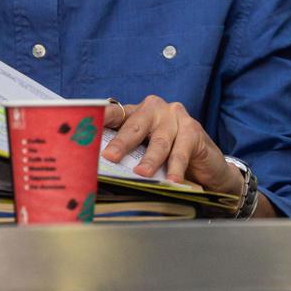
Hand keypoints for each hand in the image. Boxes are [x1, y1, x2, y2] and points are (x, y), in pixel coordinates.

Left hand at [103, 95, 241, 194]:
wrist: (205, 166)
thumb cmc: (166, 160)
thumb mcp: (142, 154)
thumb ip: (125, 157)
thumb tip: (97, 174)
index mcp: (136, 113)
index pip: (116, 113)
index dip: (102, 117)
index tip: (86, 123)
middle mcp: (155, 110)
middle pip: (135, 126)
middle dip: (122, 142)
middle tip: (110, 157)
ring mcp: (176, 117)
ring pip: (159, 140)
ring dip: (150, 159)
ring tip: (142, 174)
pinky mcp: (193, 130)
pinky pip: (181, 151)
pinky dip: (176, 167)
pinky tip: (172, 181)